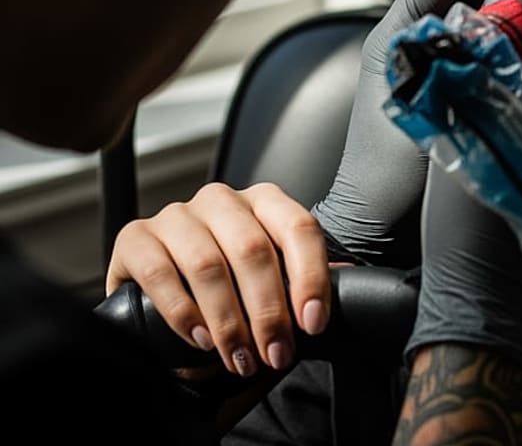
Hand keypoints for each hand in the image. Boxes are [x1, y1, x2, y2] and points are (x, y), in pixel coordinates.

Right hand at [105, 182, 329, 377]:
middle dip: (269, 312)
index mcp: (264, 202)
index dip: (310, 277)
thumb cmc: (230, 283)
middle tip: (276, 354)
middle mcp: (221, 200)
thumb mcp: (272, 278)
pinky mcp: (135, 238)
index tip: (313, 323)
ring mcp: (176, 215)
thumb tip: (349, 285)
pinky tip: (201, 340)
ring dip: (229, 321)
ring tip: (241, 358)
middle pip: (254, 250)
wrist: (165, 289)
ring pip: (208, 265)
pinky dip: (185, 313)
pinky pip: (161, 273)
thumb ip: (304, 279)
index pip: (299, 228)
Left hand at [311, 0, 521, 264]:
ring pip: (495, 21)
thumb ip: (451, 52)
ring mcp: (449, 68)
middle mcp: (423, 41)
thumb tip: (494, 6)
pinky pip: (504, 57)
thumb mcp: (417, 101)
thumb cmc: (387, 174)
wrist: (383, 230)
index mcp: (399, 30)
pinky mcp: (472, 95)